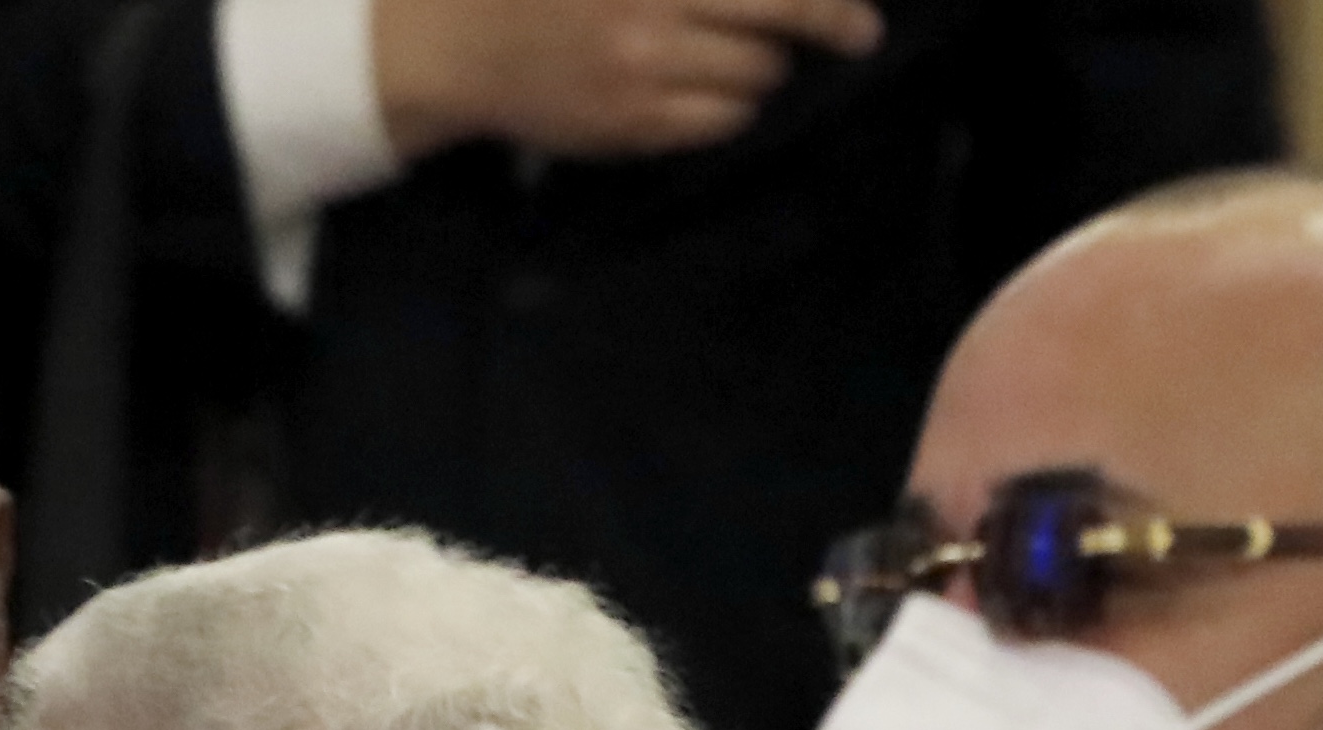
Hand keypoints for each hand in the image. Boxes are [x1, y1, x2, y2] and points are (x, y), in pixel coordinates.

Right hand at [370, 0, 882, 164]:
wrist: (460, 41)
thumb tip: (773, 4)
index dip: (829, 8)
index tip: (862, 28)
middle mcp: (654, 7)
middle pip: (778, 25)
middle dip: (812, 33)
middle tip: (842, 38)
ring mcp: (644, 69)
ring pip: (755, 80)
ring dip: (760, 71)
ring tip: (728, 59)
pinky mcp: (632, 124)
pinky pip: (719, 124)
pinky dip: (727, 109)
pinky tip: (702, 93)